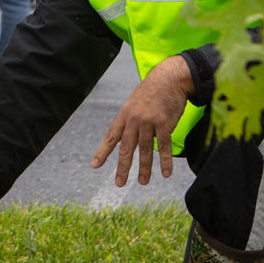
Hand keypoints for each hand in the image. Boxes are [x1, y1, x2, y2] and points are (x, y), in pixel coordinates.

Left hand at [91, 54, 194, 186]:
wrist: (168, 79)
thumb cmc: (152, 91)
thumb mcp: (134, 103)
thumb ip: (130, 120)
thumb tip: (127, 136)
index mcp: (124, 115)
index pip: (111, 137)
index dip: (102, 152)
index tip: (95, 165)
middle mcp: (134, 120)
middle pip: (126, 148)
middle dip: (122, 167)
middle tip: (119, 183)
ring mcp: (149, 122)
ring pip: (145, 150)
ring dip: (145, 168)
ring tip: (143, 182)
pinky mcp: (164, 124)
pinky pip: (164, 146)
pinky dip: (165, 161)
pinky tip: (166, 173)